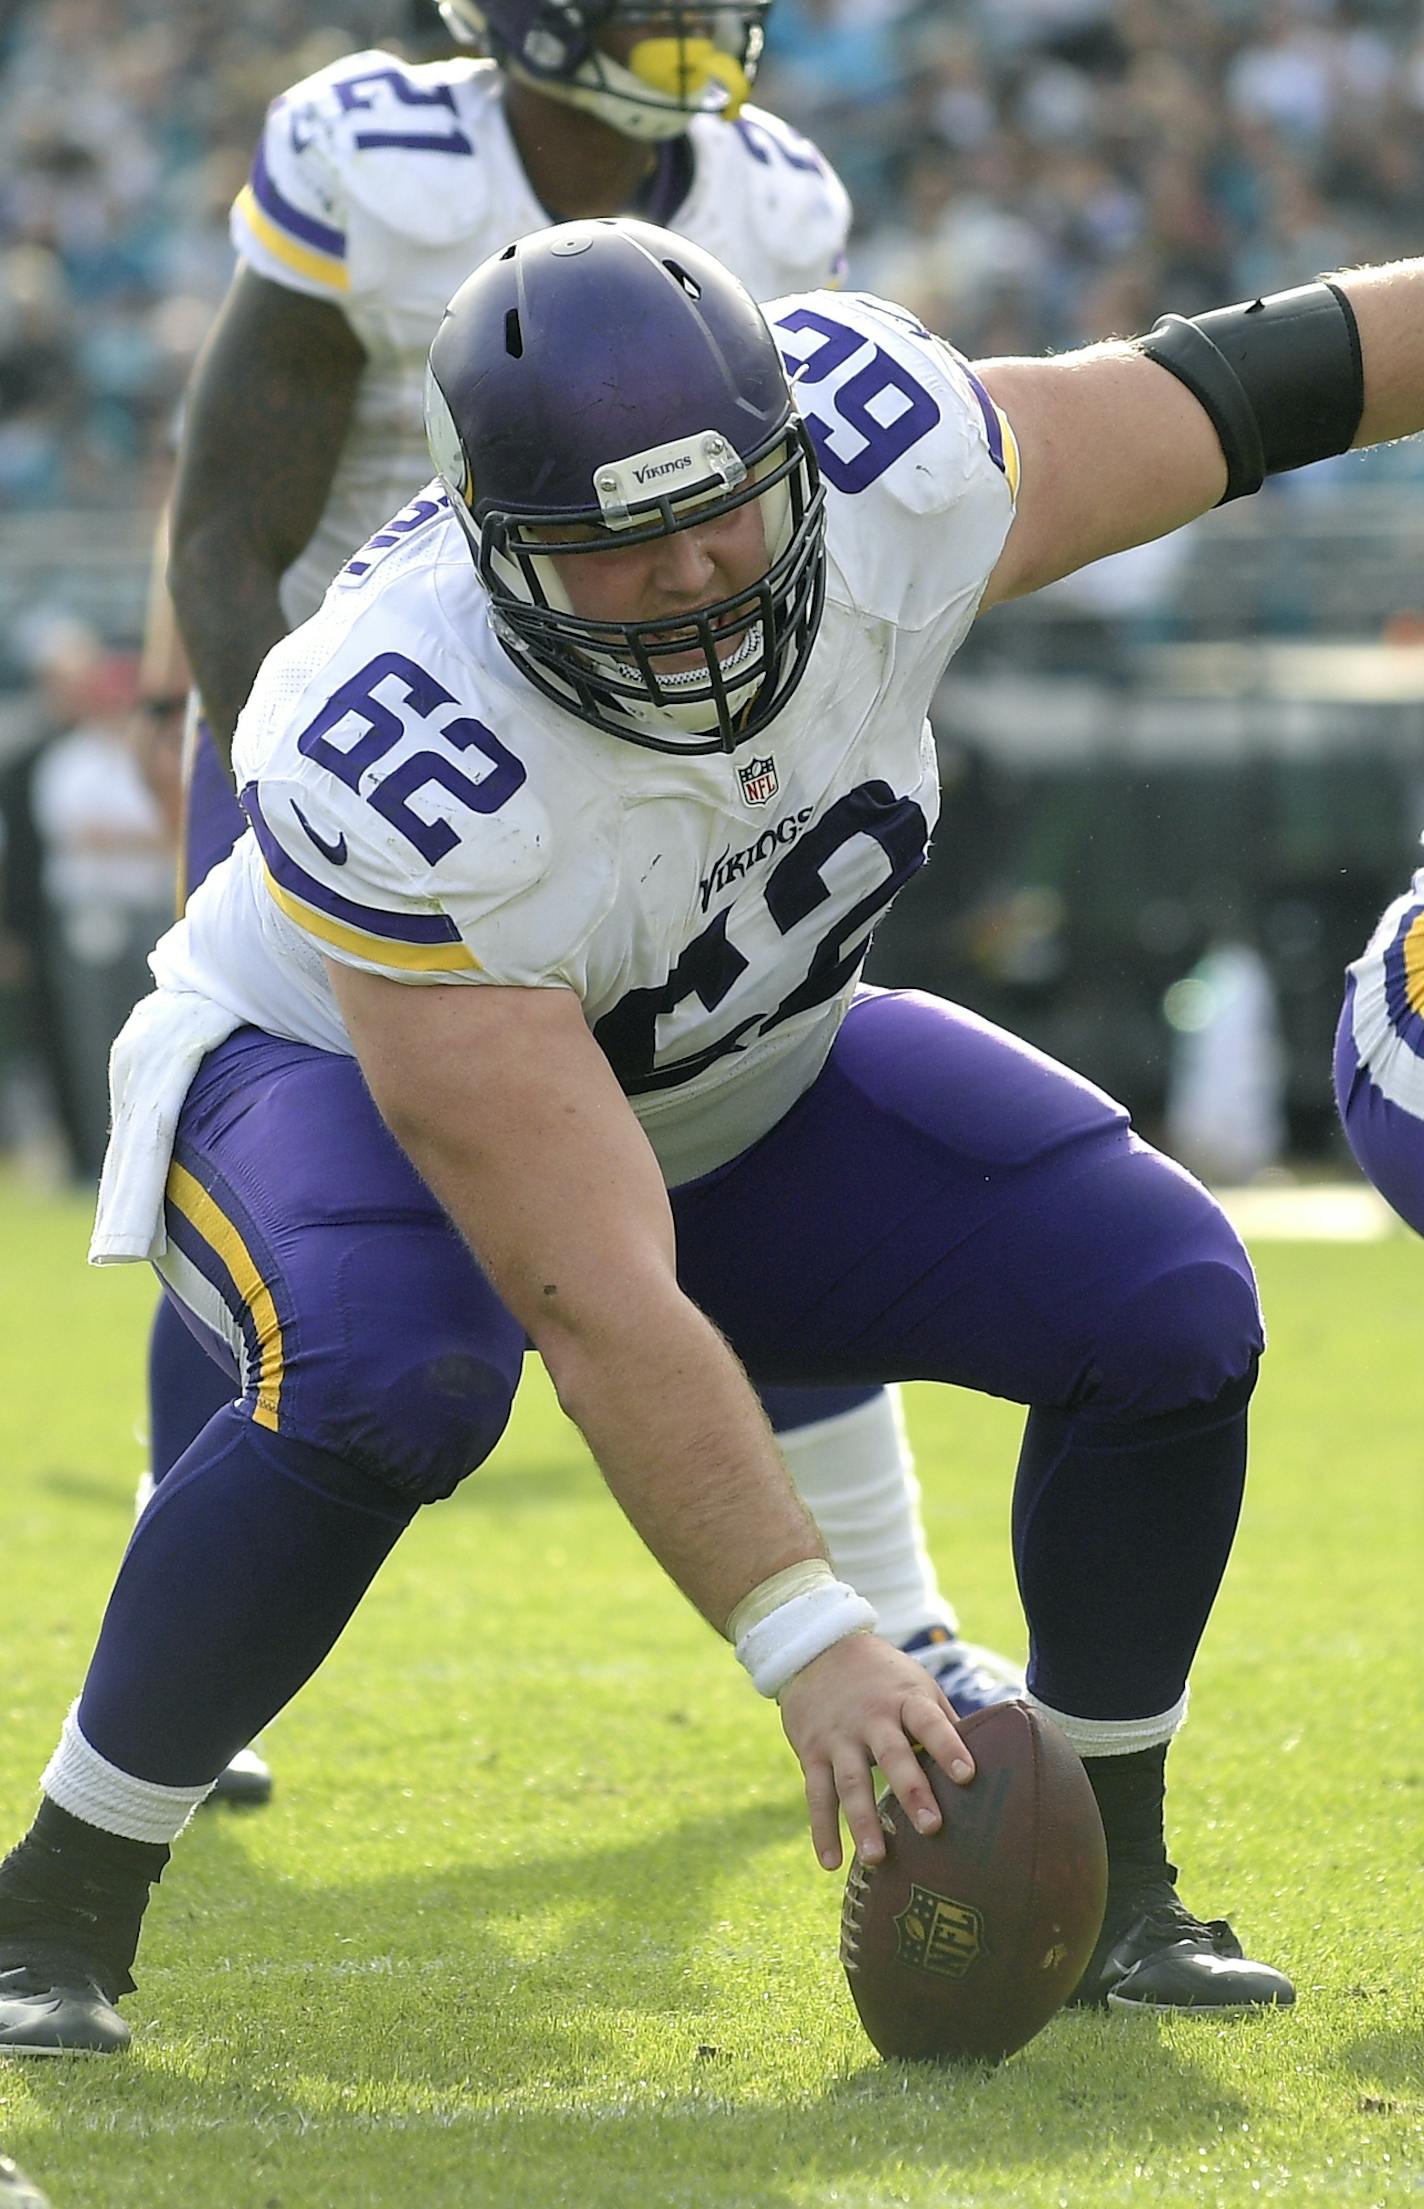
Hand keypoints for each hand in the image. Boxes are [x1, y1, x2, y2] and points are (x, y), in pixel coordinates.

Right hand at [777, 1633, 974, 1871]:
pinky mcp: (811, 1752)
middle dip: (911, 1791)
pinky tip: (831, 1863)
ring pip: (851, 1781)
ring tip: (877, 1858)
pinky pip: (817, 1794)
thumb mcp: (916, 1686)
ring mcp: (838, 1736)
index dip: (948, 1747)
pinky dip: (822, 1828)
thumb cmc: (883, 1677)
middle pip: (892, 1755)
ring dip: (862, 1820)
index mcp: (905, 1700)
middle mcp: (871, 1718)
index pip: (930, 1722)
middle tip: (931, 1827)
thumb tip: (994, 1756)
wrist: (817, 1649)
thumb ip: (944, 1721)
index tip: (968, 1776)